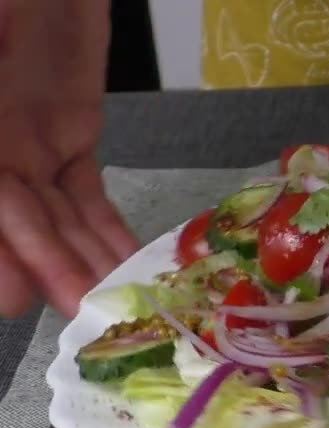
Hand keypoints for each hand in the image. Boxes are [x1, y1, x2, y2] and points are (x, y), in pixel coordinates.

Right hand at [0, 0, 137, 317]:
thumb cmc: (8, 1)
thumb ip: (1, 91)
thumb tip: (12, 175)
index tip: (11, 295)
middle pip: (14, 225)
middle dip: (47, 270)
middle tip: (82, 311)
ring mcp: (23, 148)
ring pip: (57, 220)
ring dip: (85, 263)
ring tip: (115, 305)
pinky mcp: (67, 138)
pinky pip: (87, 199)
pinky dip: (108, 235)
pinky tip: (130, 269)